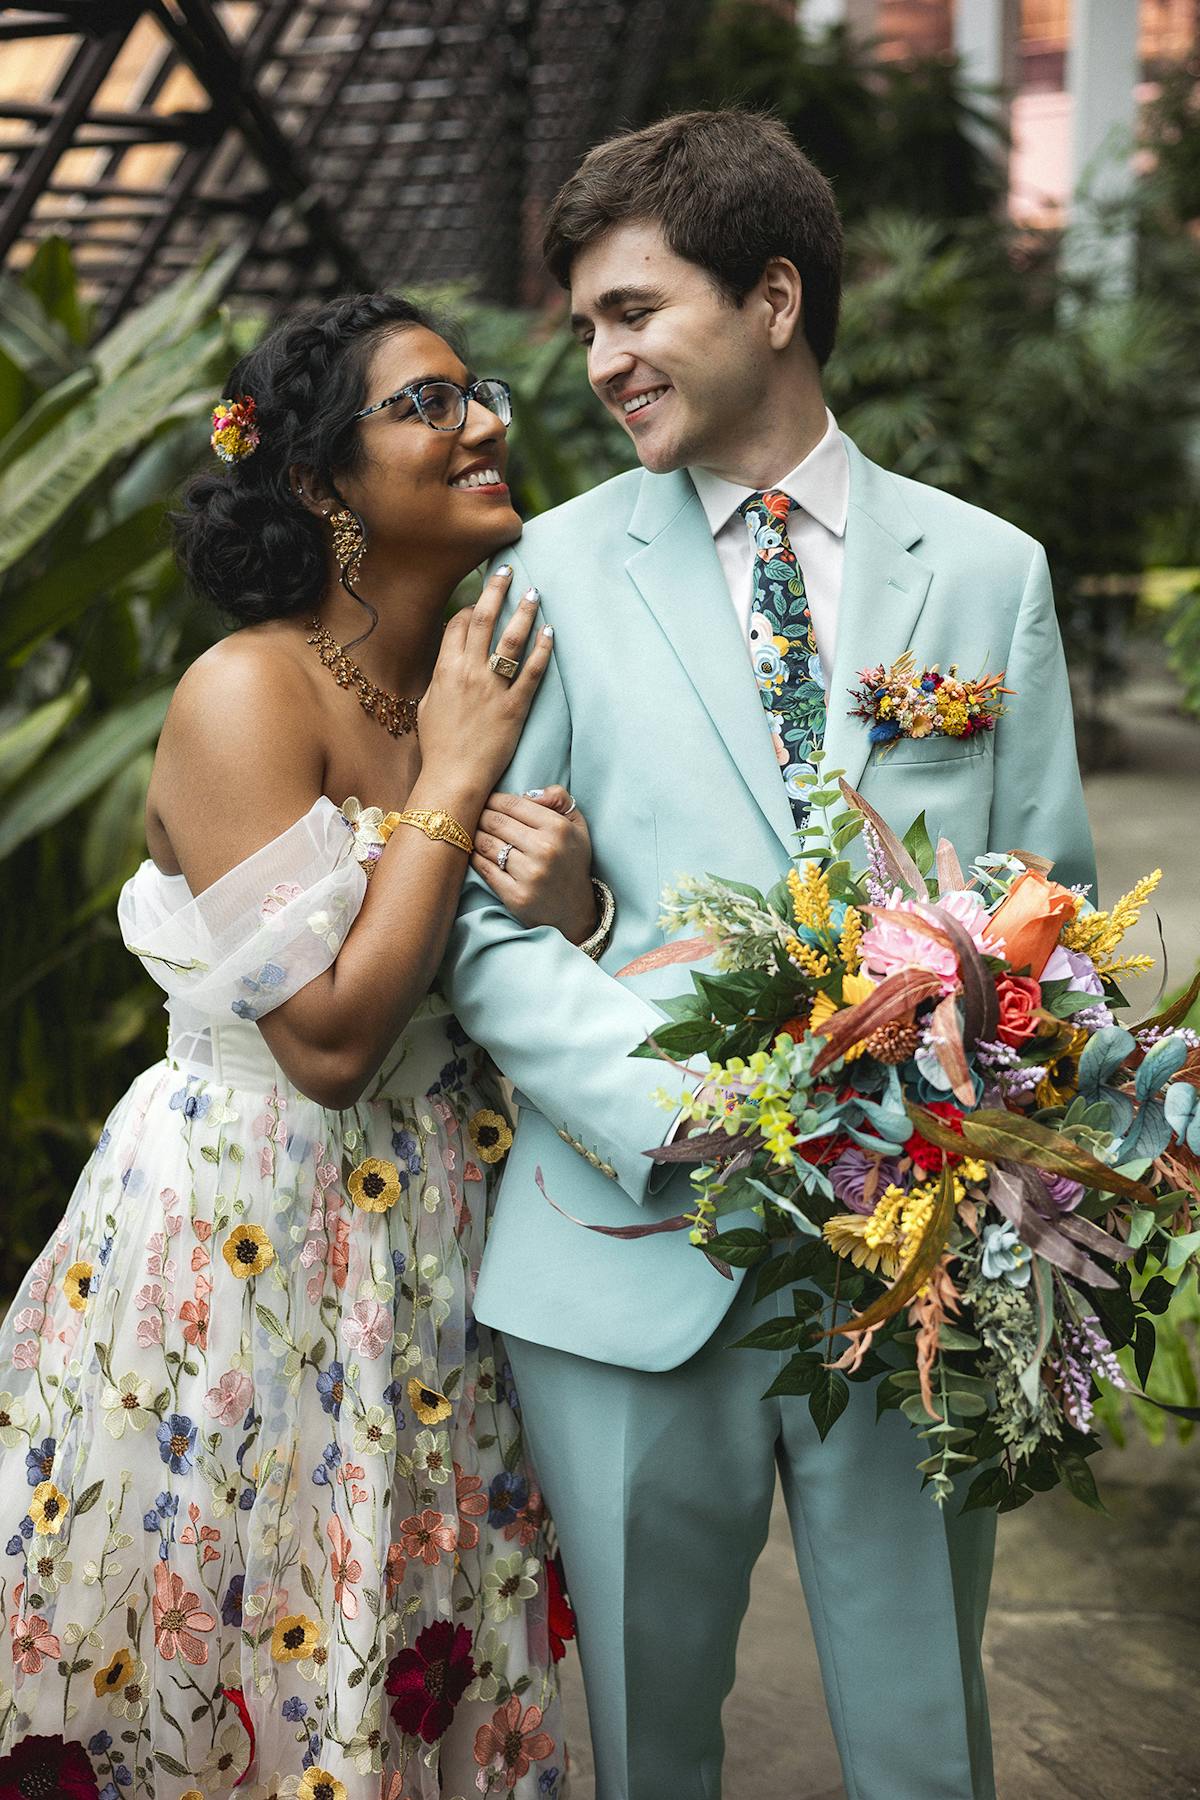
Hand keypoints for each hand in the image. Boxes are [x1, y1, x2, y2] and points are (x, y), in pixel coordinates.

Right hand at [416, 568, 552, 807]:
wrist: (454, 776)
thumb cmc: (439, 745)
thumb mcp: (428, 705)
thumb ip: (438, 677)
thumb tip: (446, 659)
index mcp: (444, 671)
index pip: (457, 625)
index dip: (469, 608)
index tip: (479, 603)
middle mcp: (468, 673)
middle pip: (483, 620)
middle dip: (495, 590)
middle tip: (507, 570)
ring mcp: (493, 688)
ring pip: (510, 639)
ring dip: (523, 612)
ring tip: (534, 593)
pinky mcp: (515, 706)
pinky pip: (532, 671)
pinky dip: (543, 649)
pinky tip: (550, 632)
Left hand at [473, 786, 596, 940]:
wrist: (574, 912)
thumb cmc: (571, 863)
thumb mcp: (577, 827)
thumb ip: (559, 799)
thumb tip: (529, 793)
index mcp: (558, 828)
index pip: (512, 804)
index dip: (493, 800)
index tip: (486, 802)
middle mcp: (544, 849)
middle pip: (494, 821)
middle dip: (480, 815)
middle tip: (474, 816)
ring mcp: (529, 874)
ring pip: (485, 843)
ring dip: (474, 835)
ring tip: (472, 833)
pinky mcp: (516, 895)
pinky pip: (484, 868)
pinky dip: (474, 857)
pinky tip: (474, 852)